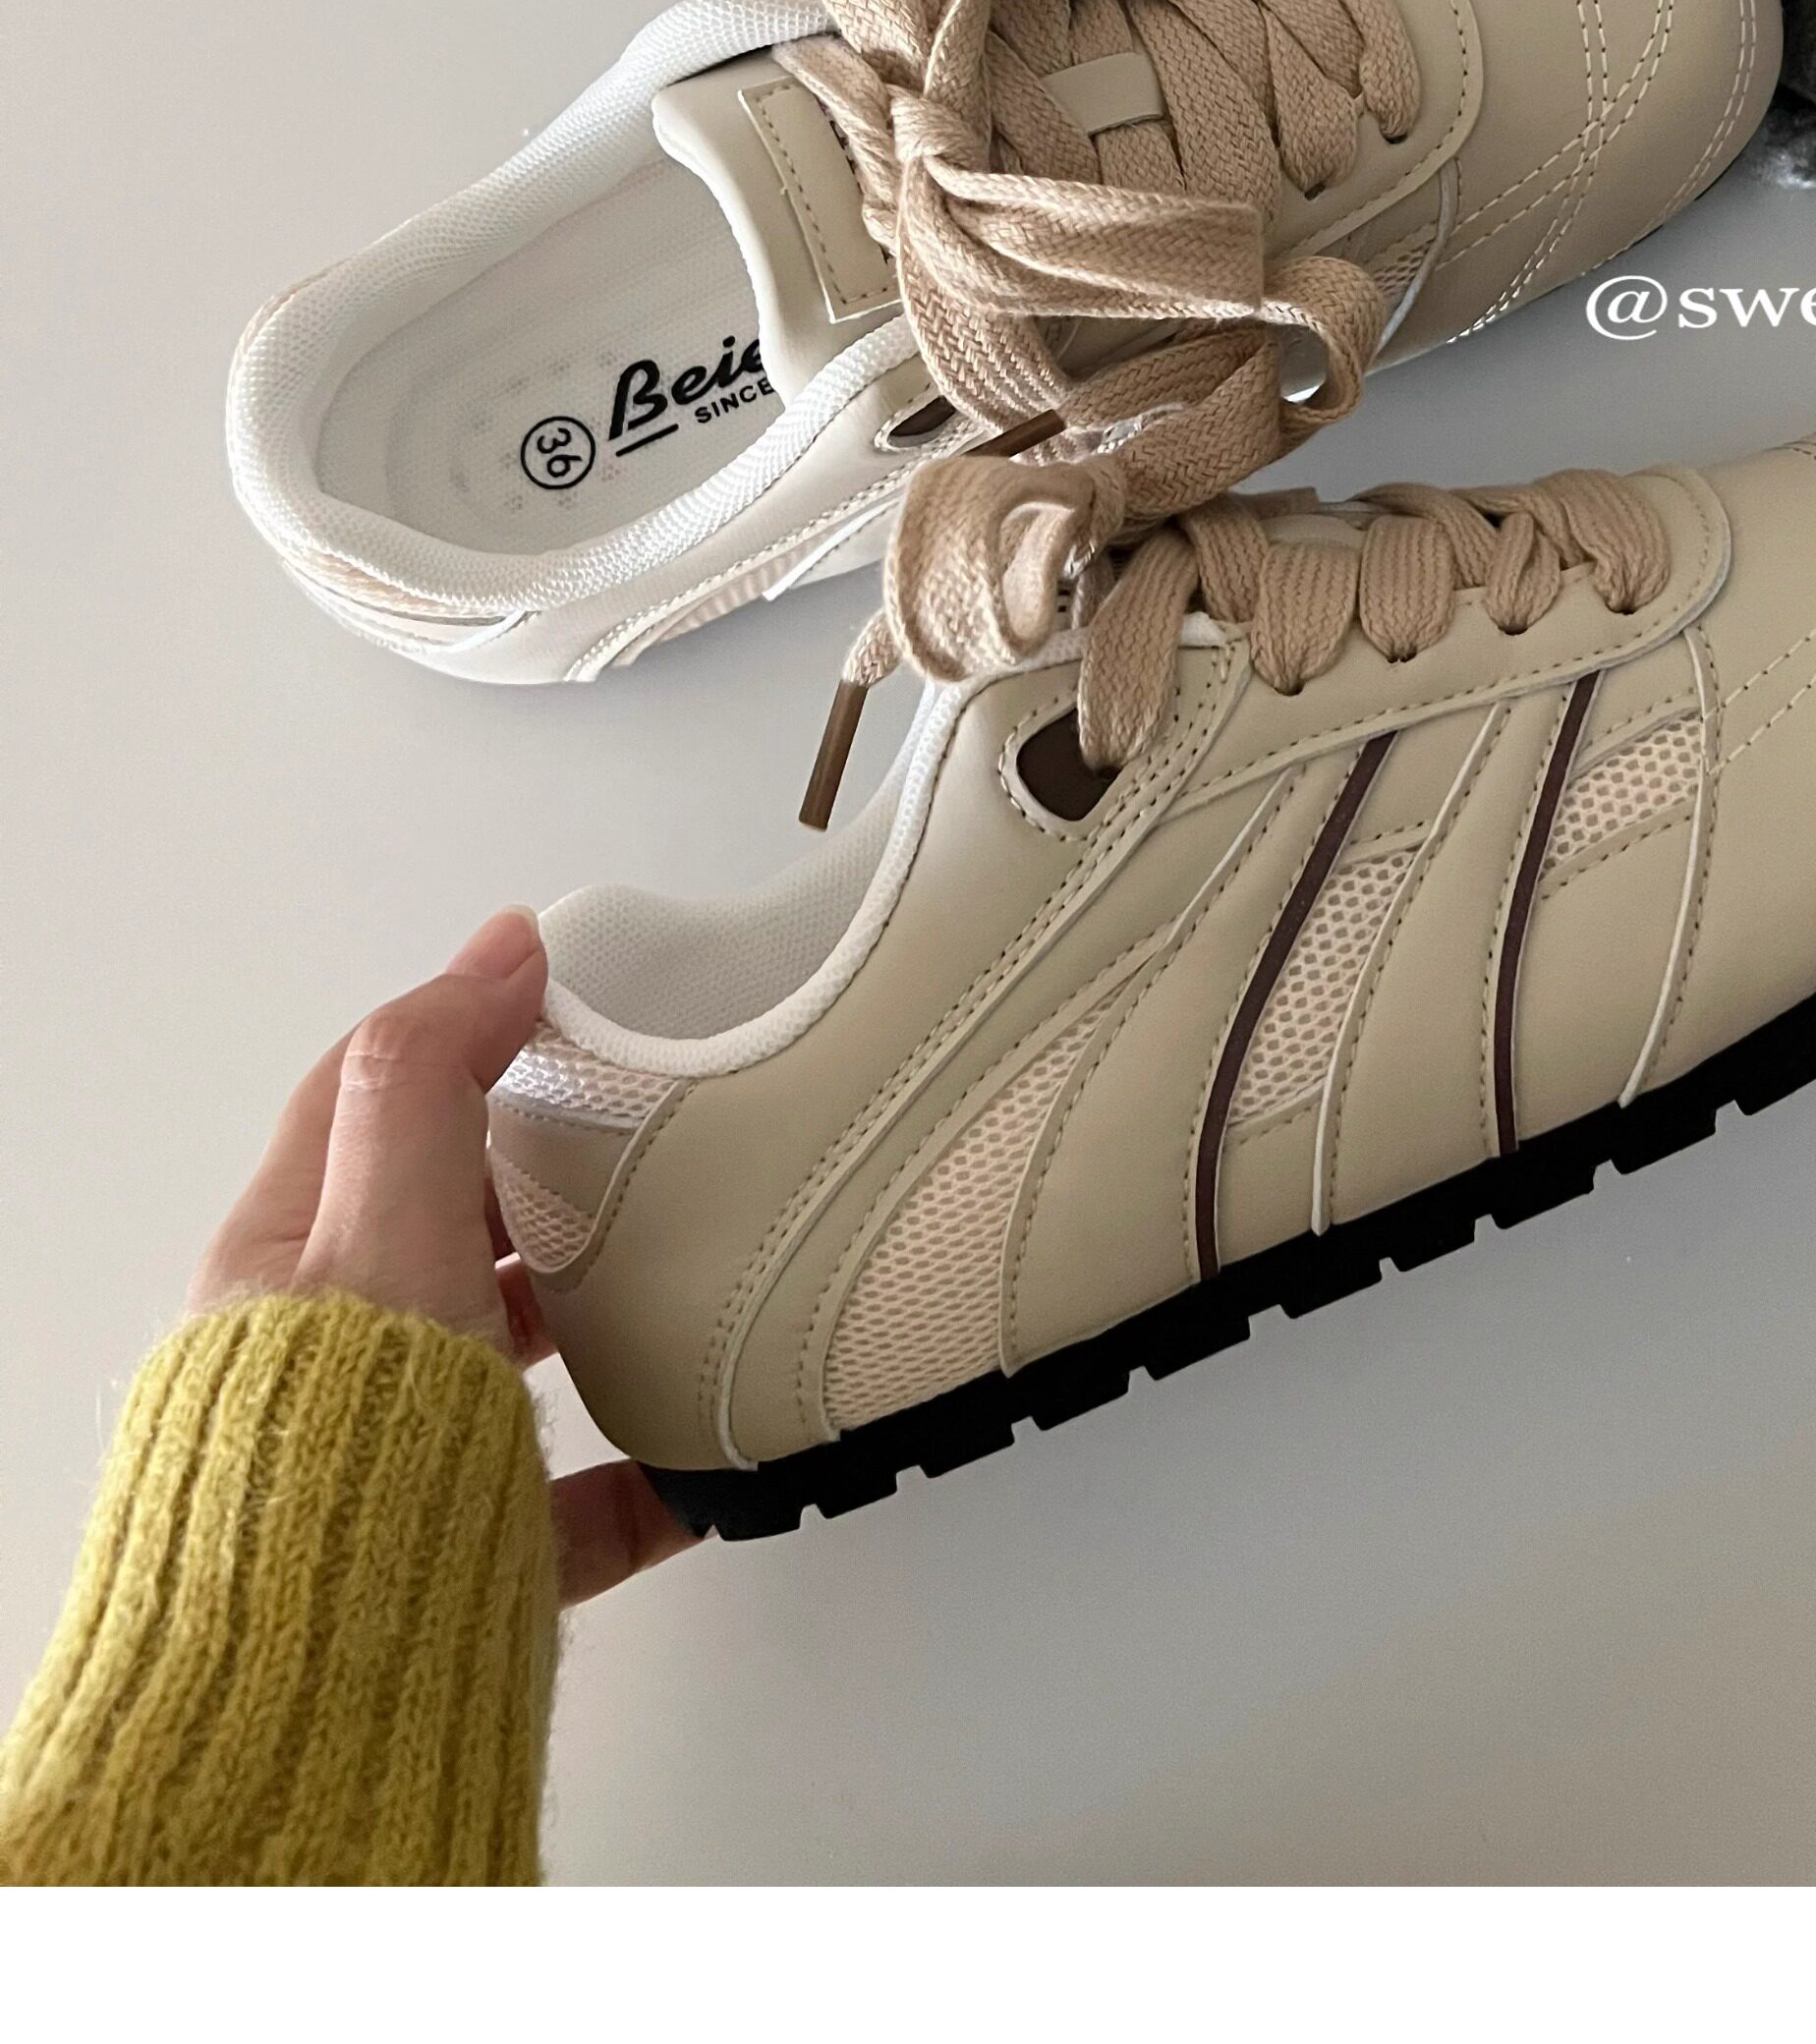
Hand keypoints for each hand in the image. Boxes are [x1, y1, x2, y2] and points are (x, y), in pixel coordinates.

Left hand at [192, 909, 698, 1606]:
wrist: (324, 1688)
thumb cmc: (330, 1446)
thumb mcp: (378, 1222)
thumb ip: (431, 1077)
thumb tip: (498, 945)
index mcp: (288, 1262)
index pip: (366, 1095)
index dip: (453, 1019)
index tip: (552, 986)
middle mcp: (329, 1357)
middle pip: (437, 1226)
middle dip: (533, 1166)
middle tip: (637, 1121)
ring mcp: (396, 1463)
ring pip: (501, 1358)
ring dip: (586, 1308)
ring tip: (678, 1265)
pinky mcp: (468, 1561)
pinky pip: (577, 1505)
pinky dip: (649, 1475)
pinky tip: (708, 1461)